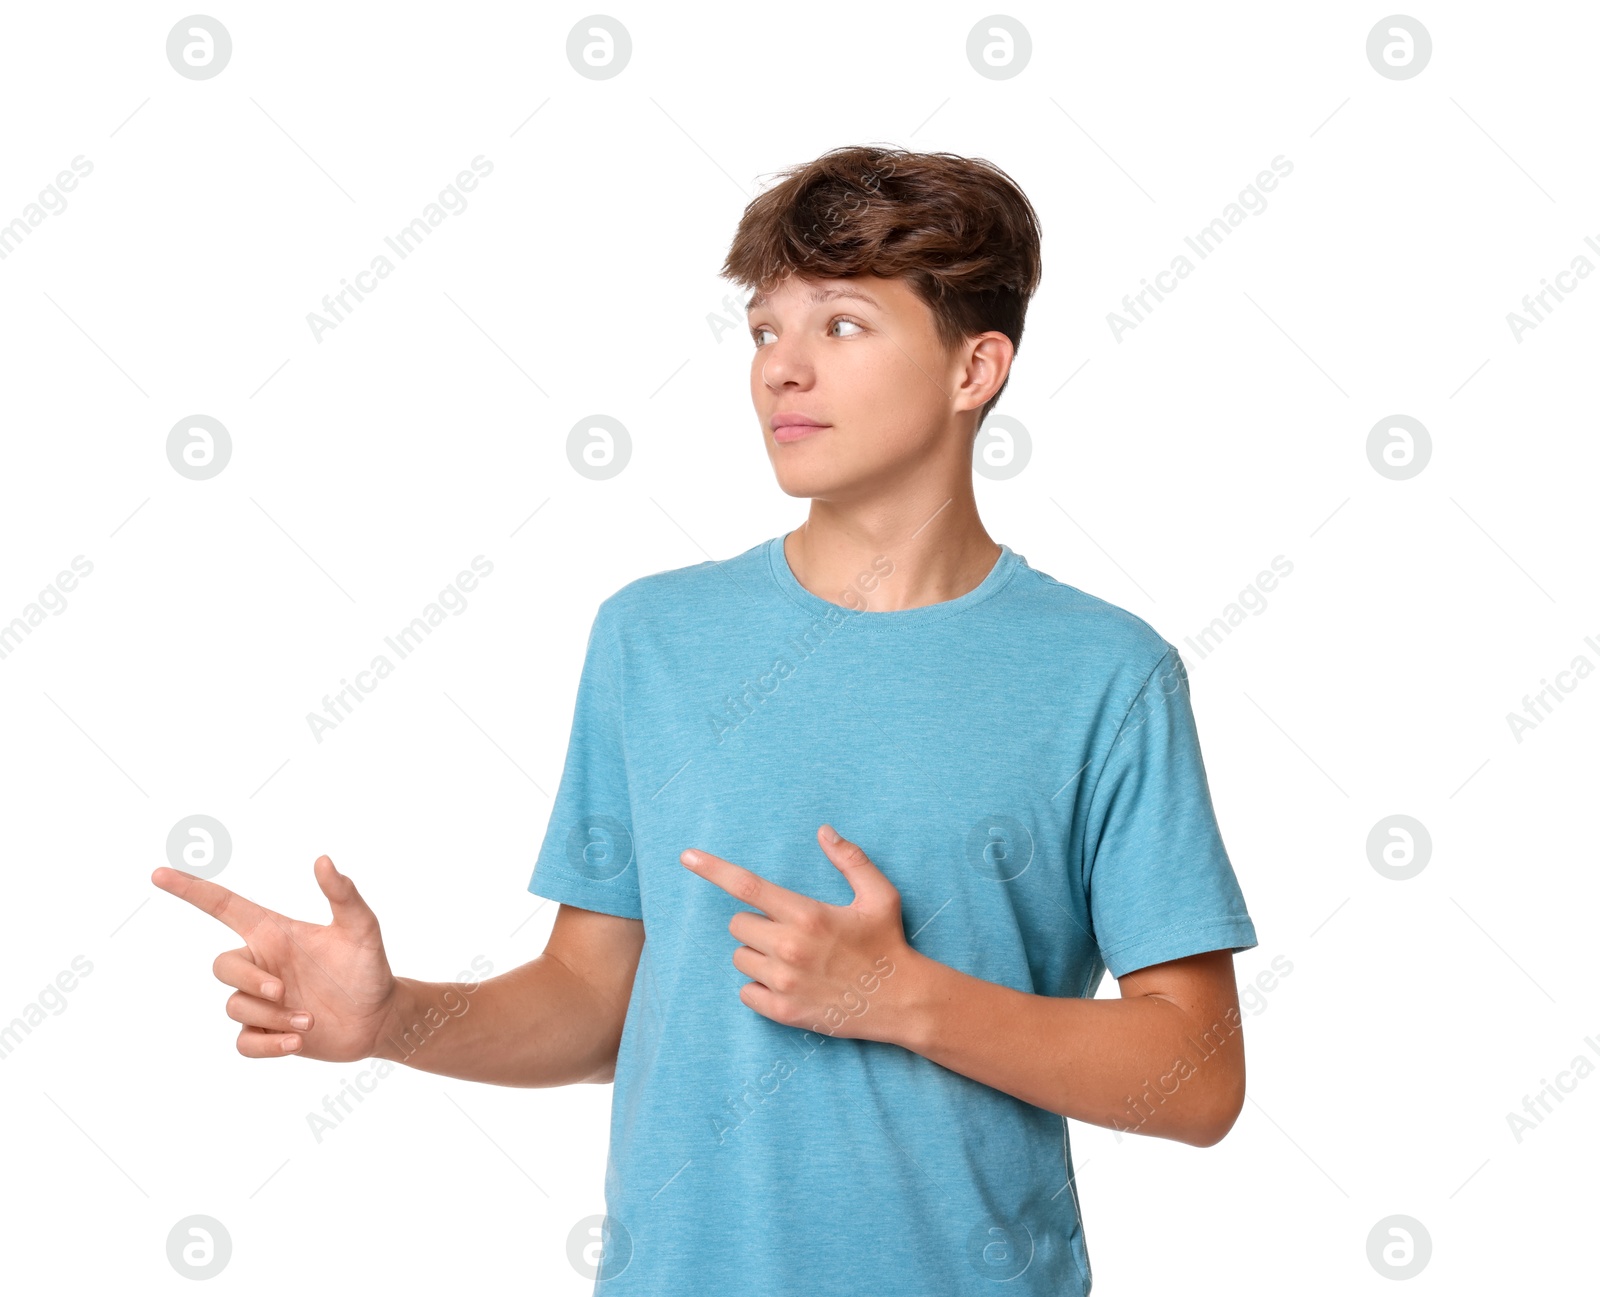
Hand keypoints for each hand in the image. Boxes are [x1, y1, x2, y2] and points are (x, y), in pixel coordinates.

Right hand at [152, 855, 399, 1062]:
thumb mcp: (362, 929)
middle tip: (283, 990)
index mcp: (274, 934)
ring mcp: (261, 1001)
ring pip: (236, 1006)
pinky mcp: (266, 1033)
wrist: (379, 1017)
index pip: (223, 906)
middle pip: (222, 966)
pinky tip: (297, 1042)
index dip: (191, 890)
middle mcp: (261, 964)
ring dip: (272, 1016)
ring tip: (310, 1020)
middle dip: (248, 980)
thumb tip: (322, 860)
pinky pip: (244, 1042)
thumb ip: (344, 895)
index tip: (158, 874)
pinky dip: (268, 1044)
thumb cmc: (368, 968)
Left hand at [680, 824, 917, 1041]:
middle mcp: (790, 948)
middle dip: (756, 924)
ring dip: (758, 955)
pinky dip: (760, 987)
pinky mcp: (783, 1012)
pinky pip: (745, 992)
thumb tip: (823, 831)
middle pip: (738, 925)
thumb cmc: (888, 943)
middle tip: (787, 931)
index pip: (747, 886)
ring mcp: (784, 982)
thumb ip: (850, 859)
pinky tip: (789, 984)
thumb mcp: (879, 895)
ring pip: (740, 958)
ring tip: (793, 959)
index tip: (687, 856)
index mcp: (807, 915)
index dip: (713, 869)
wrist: (902, 1001)